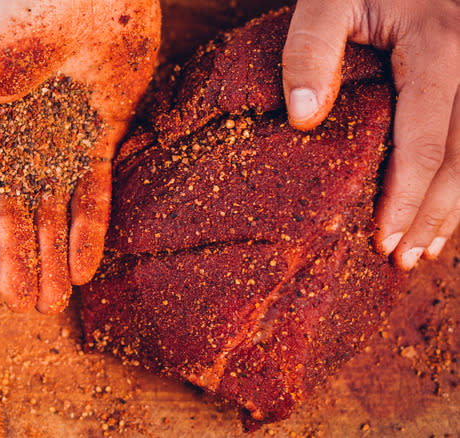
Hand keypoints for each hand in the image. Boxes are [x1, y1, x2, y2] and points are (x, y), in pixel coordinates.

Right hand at [0, 0, 160, 311]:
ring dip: (53, 258)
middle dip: (18, 264)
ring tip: (55, 302)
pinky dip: (91, 230)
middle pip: (10, 219)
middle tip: (26, 307)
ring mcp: (56, 145)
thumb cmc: (13, 13)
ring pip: (53, 215)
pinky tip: (86, 267)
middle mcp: (12, 147)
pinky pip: (94, 193)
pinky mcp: (98, 139)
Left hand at [281, 0, 459, 268]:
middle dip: (434, 214)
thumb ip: (312, 49)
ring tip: (427, 249)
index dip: (405, 198)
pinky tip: (446, 206)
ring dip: (455, 205)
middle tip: (404, 259)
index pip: (425, 141)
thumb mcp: (328, 0)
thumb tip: (302, 118)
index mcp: (439, 45)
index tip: (383, 240)